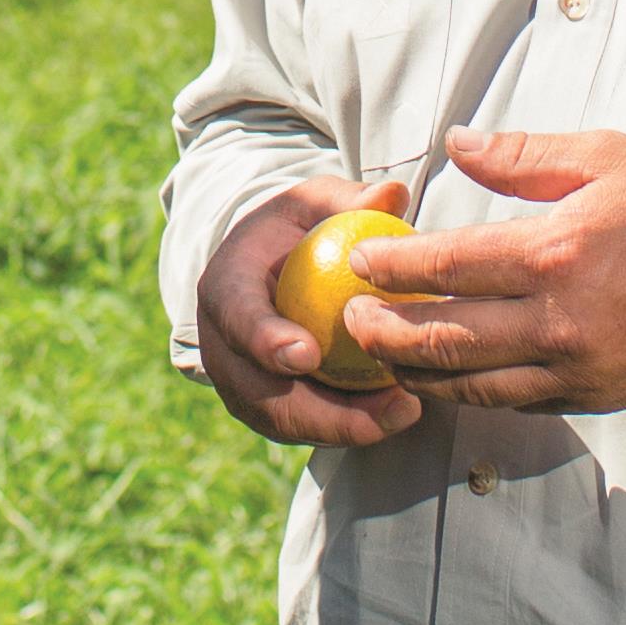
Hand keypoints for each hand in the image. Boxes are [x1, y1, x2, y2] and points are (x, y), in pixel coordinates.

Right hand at [195, 171, 427, 449]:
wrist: (264, 270)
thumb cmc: (295, 231)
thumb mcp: (316, 203)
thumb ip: (349, 201)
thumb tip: (392, 195)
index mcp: (224, 285)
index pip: (236, 316)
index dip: (264, 339)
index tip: (306, 354)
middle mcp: (222, 344)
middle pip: (260, 392)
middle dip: (322, 410)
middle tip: (387, 406)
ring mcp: (240, 384)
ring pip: (284, 421)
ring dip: (344, 427)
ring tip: (403, 413)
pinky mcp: (265, 410)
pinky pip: (303, 430)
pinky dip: (347, 429)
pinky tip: (394, 417)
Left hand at [340, 128, 625, 415]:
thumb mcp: (607, 158)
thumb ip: (523, 154)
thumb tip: (455, 146)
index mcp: (557, 253)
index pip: (449, 266)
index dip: (394, 267)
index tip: (361, 262)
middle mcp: (561, 320)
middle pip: (446, 338)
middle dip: (387, 332)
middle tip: (350, 321)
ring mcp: (578, 368)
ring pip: (474, 384)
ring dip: (419, 371)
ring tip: (384, 354)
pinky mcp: (596, 397)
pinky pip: (517, 402)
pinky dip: (473, 393)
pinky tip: (449, 377)